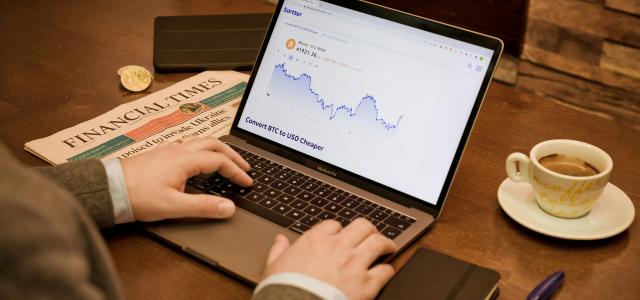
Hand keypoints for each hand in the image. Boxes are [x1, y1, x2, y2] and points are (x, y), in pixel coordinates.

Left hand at [120, 137, 251, 220]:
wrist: (107, 189)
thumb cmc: (136, 197)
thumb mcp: (173, 206)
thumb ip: (203, 207)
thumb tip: (229, 208)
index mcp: (185, 160)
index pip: (220, 161)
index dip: (237, 171)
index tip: (247, 182)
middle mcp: (178, 150)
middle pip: (214, 143)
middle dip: (232, 154)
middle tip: (244, 167)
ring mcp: (167, 150)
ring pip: (200, 141)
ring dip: (218, 149)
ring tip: (226, 160)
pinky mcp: (158, 154)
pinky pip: (187, 145)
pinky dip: (202, 150)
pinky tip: (197, 160)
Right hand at [263, 218, 396, 299]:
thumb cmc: (283, 290)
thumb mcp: (273, 267)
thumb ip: (278, 251)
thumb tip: (279, 241)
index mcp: (315, 241)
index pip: (333, 225)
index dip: (339, 230)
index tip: (340, 236)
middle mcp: (338, 248)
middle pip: (362, 226)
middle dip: (368, 230)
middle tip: (371, 235)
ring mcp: (354, 264)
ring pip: (378, 242)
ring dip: (385, 244)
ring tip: (388, 247)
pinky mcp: (366, 285)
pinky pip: (385, 271)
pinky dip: (387, 270)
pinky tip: (386, 272)